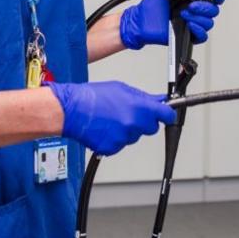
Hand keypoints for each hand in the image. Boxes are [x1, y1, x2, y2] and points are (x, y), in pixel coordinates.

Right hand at [48, 81, 176, 155]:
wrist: (71, 110)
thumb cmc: (93, 97)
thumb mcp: (122, 89)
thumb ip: (142, 97)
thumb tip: (157, 100)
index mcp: (140, 108)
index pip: (166, 115)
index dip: (167, 114)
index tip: (167, 115)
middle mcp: (134, 124)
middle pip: (151, 128)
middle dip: (145, 121)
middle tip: (131, 113)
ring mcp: (123, 138)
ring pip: (134, 136)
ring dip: (128, 129)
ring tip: (112, 118)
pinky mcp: (112, 148)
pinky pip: (121, 144)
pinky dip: (116, 138)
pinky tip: (105, 128)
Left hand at [119, 0, 225, 49]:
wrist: (140, 21)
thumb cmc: (151, 5)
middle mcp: (194, 10)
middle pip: (214, 9)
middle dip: (206, 7)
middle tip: (192, 4)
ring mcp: (192, 22)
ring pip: (209, 22)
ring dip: (199, 17)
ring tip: (184, 13)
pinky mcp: (188, 34)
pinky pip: (202, 35)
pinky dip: (198, 29)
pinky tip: (189, 24)